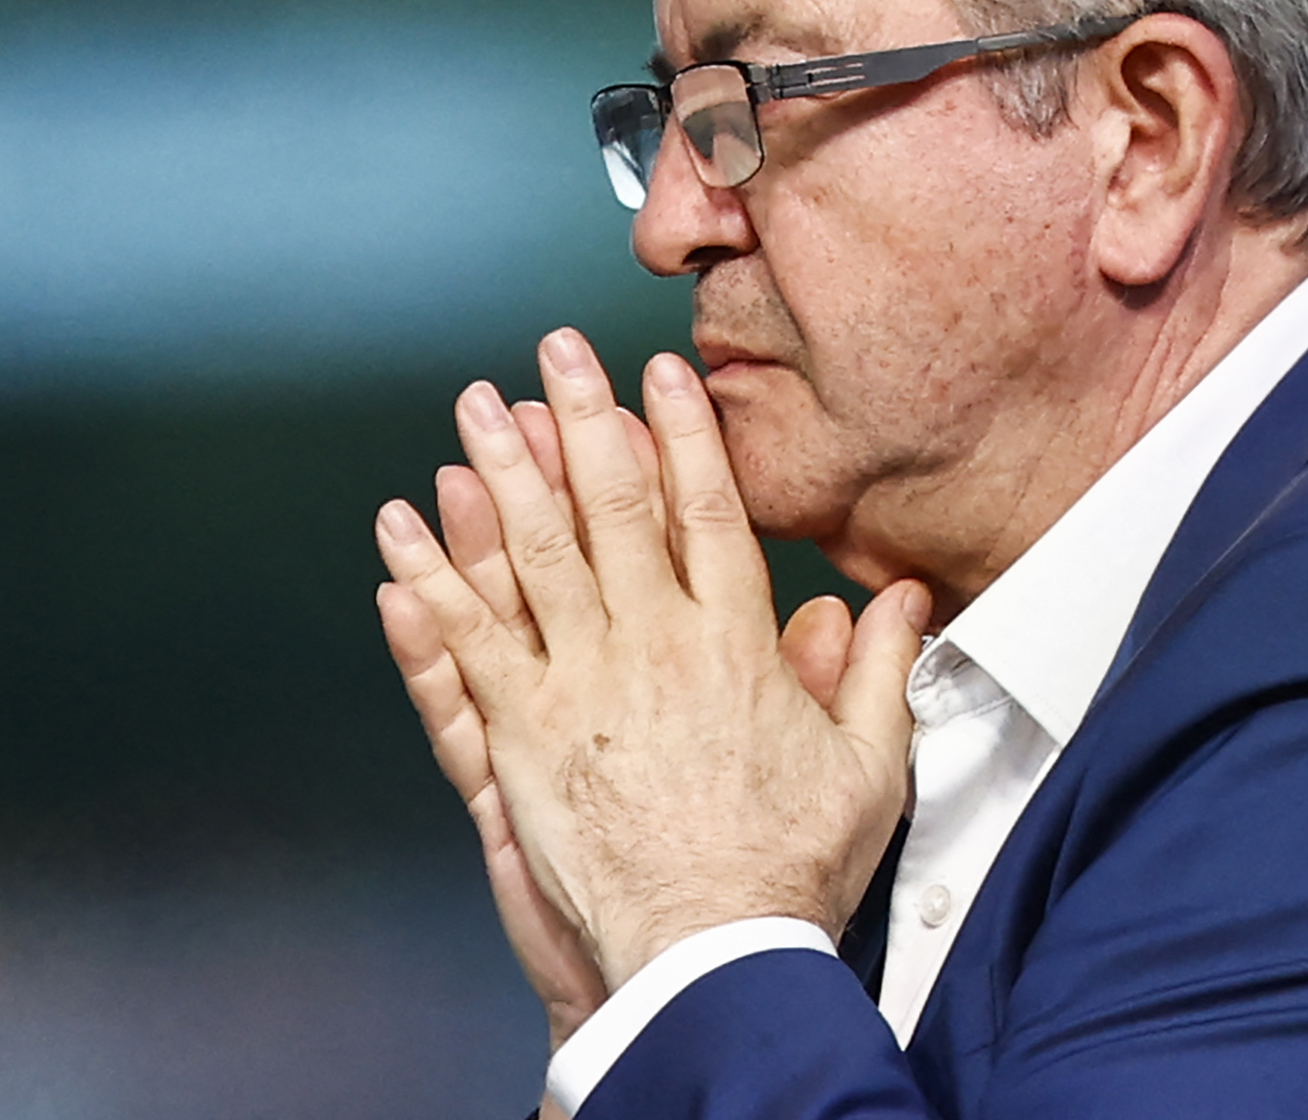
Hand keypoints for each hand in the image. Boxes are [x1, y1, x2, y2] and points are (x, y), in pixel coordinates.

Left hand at [375, 329, 929, 991]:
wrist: (710, 952)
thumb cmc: (788, 867)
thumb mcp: (868, 763)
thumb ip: (879, 669)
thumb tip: (904, 599)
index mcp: (734, 645)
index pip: (705, 511)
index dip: (678, 435)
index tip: (657, 378)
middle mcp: (653, 647)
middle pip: (611, 509)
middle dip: (581, 420)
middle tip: (552, 355)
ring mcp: (579, 688)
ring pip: (531, 556)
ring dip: (500, 474)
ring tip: (475, 410)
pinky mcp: (521, 738)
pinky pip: (467, 642)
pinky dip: (431, 582)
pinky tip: (403, 532)